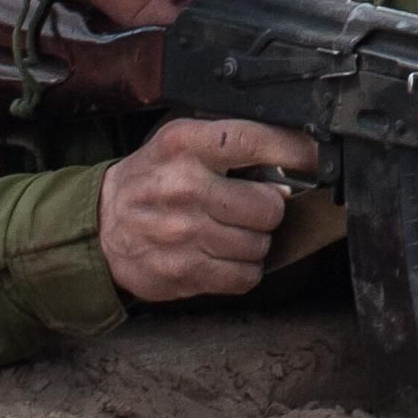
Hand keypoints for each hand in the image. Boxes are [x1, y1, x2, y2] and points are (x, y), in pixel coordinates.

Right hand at [97, 116, 311, 302]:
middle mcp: (184, 187)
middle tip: (253, 207)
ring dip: (255, 241)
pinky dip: (243, 269)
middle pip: (267, 207)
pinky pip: (244, 276)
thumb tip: (292, 166)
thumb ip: (232, 146)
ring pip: (259, 245)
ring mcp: (183, 234)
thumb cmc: (153, 178)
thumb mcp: (182, 141)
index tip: (315, 158)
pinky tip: (225, 255)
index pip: (255, 142)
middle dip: (269, 209)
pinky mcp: (182, 272)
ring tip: (232, 231)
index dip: (295, 152)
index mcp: (187, 144)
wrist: (101, 223)